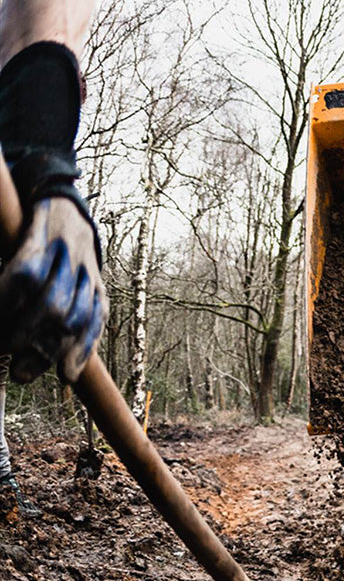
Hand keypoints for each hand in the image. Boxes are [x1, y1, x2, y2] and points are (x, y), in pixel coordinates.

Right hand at [0, 197, 106, 382]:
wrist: (62, 202)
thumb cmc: (67, 256)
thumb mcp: (80, 283)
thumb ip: (77, 317)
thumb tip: (68, 370)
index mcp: (97, 287)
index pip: (93, 324)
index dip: (81, 352)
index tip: (65, 378)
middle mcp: (86, 272)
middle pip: (70, 318)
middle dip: (45, 348)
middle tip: (20, 371)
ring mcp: (65, 254)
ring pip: (50, 299)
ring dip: (25, 328)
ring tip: (5, 345)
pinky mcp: (41, 237)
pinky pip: (27, 270)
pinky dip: (10, 293)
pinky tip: (1, 303)